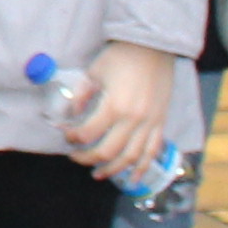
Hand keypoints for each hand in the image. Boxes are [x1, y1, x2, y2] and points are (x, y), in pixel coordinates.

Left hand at [59, 40, 182, 188]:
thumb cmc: (121, 57)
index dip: (72, 138)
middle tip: (76, 158)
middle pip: (107, 151)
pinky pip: (153, 152)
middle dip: (87, 158)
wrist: (153, 47)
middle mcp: (133, 120)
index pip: (87, 133)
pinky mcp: (161, 123)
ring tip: (98, 174)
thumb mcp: (94, 72)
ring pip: (131, 158)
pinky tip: (134, 180)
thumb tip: (70, 114)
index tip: (66, 135)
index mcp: (114, 106)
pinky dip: (143, 168)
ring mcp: (150, 124)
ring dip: (113, 170)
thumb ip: (81, 95)